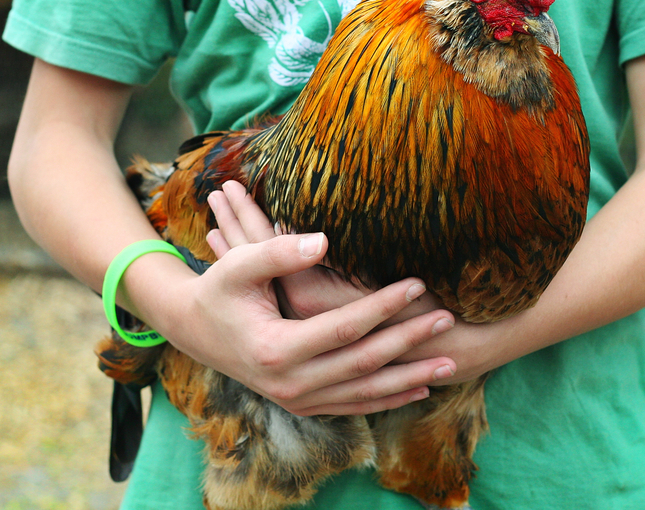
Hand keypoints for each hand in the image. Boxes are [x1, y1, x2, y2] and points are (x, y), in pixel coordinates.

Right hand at [206, 181, 503, 386]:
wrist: (195, 331)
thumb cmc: (219, 289)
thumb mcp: (238, 265)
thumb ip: (278, 250)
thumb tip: (325, 239)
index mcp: (275, 349)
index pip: (345, 327)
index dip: (383, 305)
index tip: (418, 283)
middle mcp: (289, 383)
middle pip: (364, 363)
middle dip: (409, 341)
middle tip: (447, 318)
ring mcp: (297, 399)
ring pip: (365, 393)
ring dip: (409, 378)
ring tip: (449, 361)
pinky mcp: (303, 404)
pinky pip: (354, 406)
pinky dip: (387, 398)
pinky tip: (418, 388)